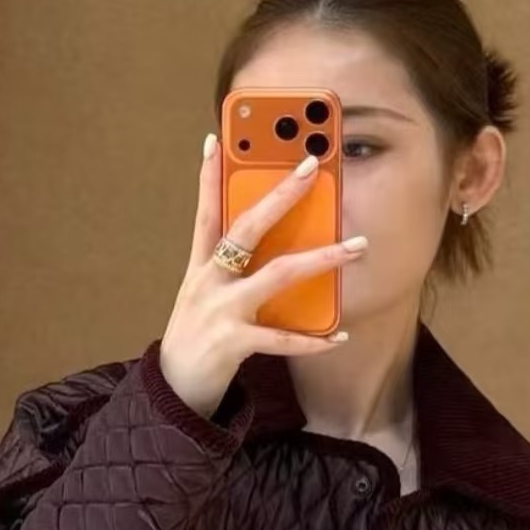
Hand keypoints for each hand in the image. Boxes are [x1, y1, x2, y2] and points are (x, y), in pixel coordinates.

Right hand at [159, 134, 367, 418]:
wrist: (173, 390)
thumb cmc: (198, 338)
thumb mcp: (205, 297)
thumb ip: (229, 271)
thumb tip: (272, 249)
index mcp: (201, 267)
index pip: (205, 212)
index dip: (208, 177)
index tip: (216, 140)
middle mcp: (208, 282)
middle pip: (246, 229)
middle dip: (280, 196)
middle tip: (310, 168)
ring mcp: (220, 310)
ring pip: (276, 275)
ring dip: (320, 259)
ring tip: (355, 247)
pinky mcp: (233, 342)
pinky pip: (281, 338)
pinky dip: (312, 340)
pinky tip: (339, 336)